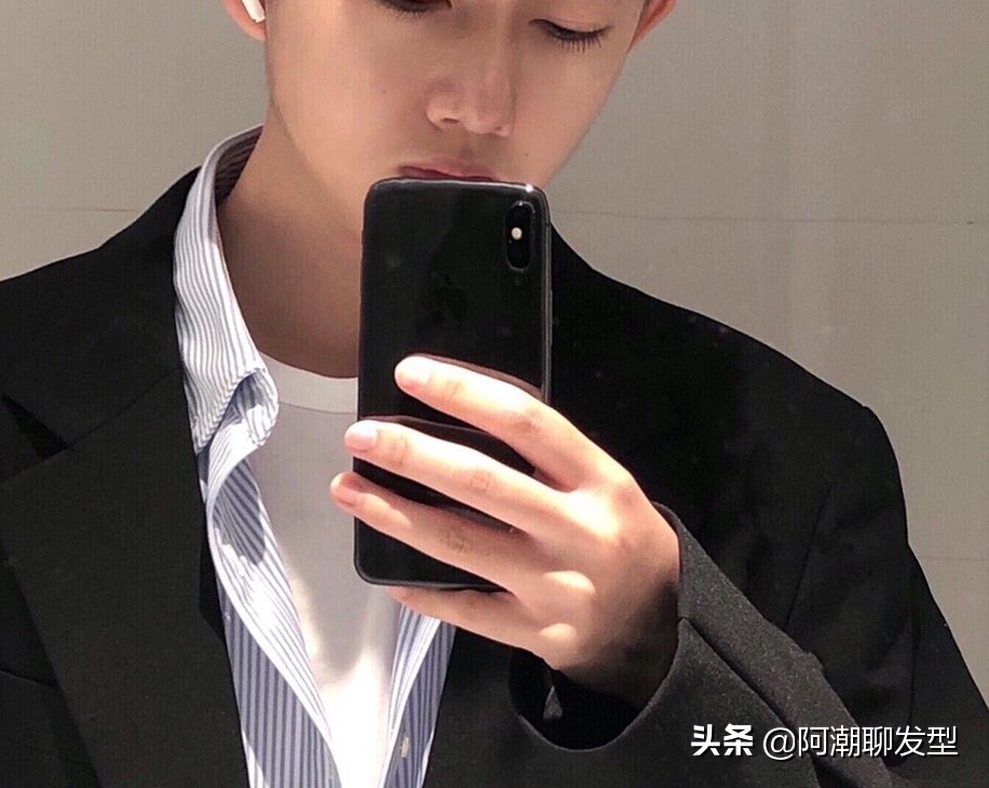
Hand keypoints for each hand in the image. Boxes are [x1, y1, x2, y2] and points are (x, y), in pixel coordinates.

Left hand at [329, 354, 679, 708]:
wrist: (662, 628)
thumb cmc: (615, 532)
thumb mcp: (603, 482)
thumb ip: (544, 455)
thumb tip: (451, 413)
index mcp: (599, 479)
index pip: (526, 422)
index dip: (464, 392)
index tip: (411, 373)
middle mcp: (578, 531)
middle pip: (481, 482)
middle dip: (411, 454)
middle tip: (360, 434)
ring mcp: (556, 587)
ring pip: (460, 545)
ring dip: (394, 514)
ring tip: (346, 487)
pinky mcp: (538, 634)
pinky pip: (466, 611)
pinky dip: (421, 592)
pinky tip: (384, 574)